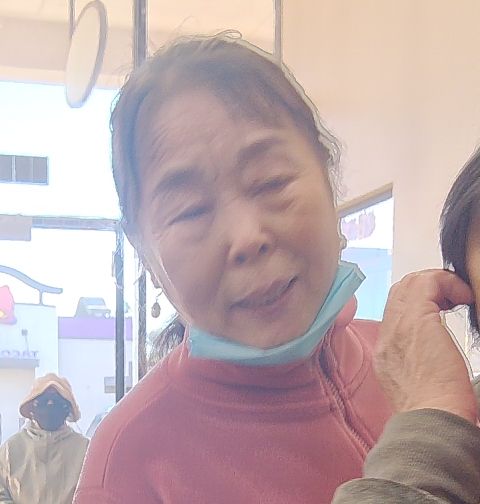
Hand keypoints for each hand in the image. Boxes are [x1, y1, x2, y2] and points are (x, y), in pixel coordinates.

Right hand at [375, 269, 476, 422]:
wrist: (429, 421)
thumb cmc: (432, 412)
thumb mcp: (413, 386)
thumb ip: (415, 365)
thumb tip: (435, 353)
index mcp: (386, 351)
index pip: (395, 310)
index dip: (419, 302)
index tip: (442, 308)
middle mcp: (387, 334)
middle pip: (400, 291)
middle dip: (427, 288)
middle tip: (452, 299)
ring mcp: (398, 325)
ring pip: (411, 282)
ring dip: (438, 283)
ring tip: (459, 298)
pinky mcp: (417, 320)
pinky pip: (428, 283)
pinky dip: (447, 283)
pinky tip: (463, 298)